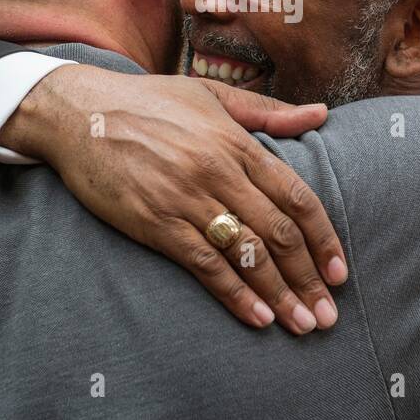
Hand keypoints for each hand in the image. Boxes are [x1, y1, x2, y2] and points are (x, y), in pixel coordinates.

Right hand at [0, 65, 347, 333]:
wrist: (80, 113)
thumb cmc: (148, 101)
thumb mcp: (211, 96)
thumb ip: (269, 112)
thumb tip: (321, 114)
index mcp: (236, 143)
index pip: (296, 197)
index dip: (324, 238)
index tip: (340, 271)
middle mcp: (219, 172)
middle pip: (279, 233)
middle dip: (309, 278)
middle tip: (328, 315)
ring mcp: (187, 199)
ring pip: (248, 253)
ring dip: (280, 294)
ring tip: (303, 324)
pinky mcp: (156, 222)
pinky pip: (205, 265)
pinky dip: (235, 294)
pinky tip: (256, 317)